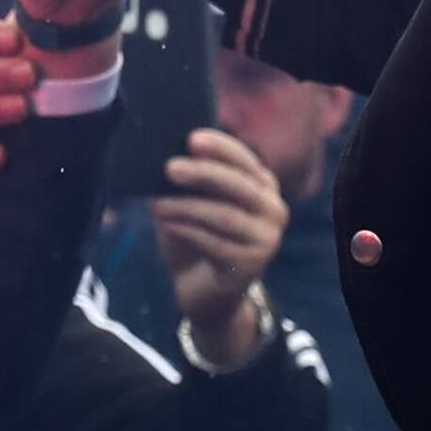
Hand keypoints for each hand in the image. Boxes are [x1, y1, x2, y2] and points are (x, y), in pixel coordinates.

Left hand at [152, 128, 286, 356]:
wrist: (202, 291)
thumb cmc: (195, 238)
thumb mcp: (192, 204)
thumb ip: (189, 183)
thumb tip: (167, 159)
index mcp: (262, 186)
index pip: (244, 160)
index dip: (220, 148)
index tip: (192, 139)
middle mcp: (273, 210)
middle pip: (239, 186)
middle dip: (203, 174)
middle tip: (170, 167)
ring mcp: (267, 240)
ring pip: (226, 216)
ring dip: (187, 208)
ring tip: (156, 204)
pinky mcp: (252, 266)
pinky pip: (217, 245)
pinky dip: (188, 232)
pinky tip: (167, 224)